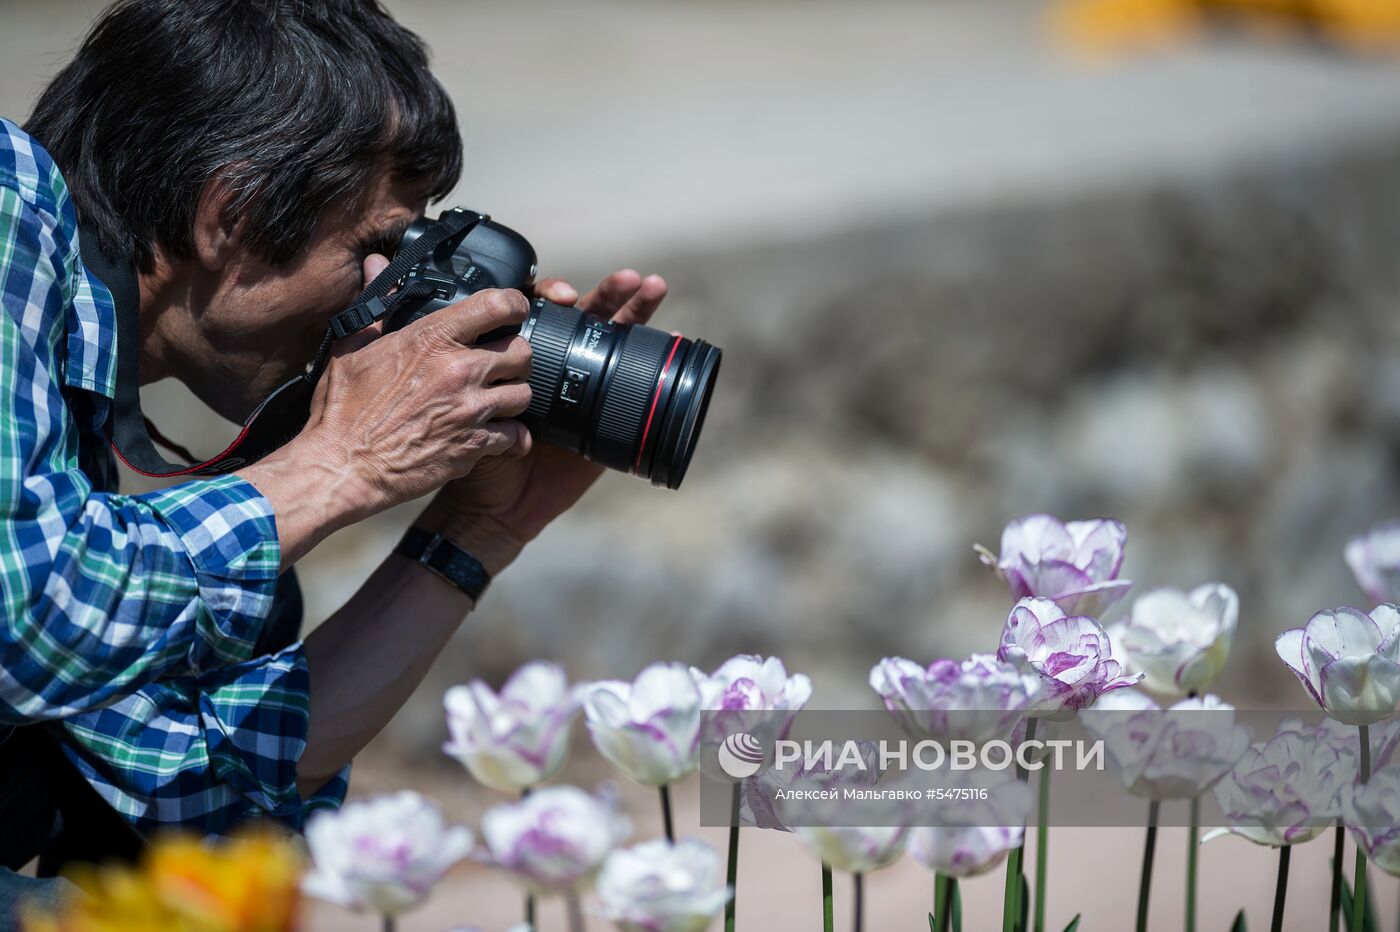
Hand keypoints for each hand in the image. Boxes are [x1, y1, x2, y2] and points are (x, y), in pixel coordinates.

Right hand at [240, 255, 535, 566]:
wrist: (341, 468)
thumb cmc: (342, 410)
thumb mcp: (351, 349)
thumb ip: (376, 305)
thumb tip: (375, 264)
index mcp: (431, 339)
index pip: (496, 304)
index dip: (514, 305)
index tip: (514, 311)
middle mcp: (458, 370)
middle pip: (522, 351)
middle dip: (515, 357)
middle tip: (502, 365)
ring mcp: (469, 409)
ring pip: (524, 394)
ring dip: (514, 397)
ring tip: (498, 401)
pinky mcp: (474, 445)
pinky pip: (517, 436)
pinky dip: (512, 439)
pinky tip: (499, 437)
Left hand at [419, 269, 668, 573]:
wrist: (471, 509)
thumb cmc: (439, 443)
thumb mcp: (413, 376)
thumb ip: (396, 319)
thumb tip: (375, 263)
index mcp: (510, 352)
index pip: (538, 309)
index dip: (551, 292)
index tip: (552, 290)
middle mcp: (550, 367)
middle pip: (584, 318)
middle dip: (608, 294)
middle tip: (625, 278)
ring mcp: (576, 393)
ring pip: (610, 344)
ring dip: (635, 314)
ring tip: (651, 290)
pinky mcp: (595, 424)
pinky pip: (625, 394)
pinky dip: (650, 367)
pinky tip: (669, 343)